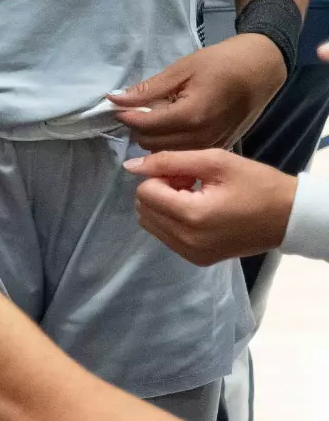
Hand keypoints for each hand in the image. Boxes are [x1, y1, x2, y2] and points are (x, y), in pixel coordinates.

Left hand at [110, 35, 287, 149]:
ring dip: (155, 137)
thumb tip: (114, 99)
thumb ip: (148, 89)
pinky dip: (172, 143)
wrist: (263, 68)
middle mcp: (200, 137)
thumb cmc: (223, 62)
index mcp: (191, 116)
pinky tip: (177, 125)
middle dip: (141, 127)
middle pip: (150, 144)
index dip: (128, 116)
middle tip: (147, 108)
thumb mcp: (182, 68)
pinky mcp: (218, 148)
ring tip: (164, 114)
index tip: (123, 106)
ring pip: (164, 153)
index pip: (144, 126)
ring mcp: (210, 146)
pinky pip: (183, 153)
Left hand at [122, 150, 297, 265]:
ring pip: (150, 224)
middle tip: (191, 182)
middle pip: (143, 209)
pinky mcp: (195, 259)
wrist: (289, 216)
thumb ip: (170, 160)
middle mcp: (185, 240)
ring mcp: (189, 253)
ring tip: (195, 196)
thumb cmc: (258, 184)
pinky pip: (166, 236)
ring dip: (164, 206)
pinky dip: (173, 220)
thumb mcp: (216, 162)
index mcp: (191, 215)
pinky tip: (199, 211)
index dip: (161, 176)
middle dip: (160, 191)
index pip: (145, 192)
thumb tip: (130, 167)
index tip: (187, 173)